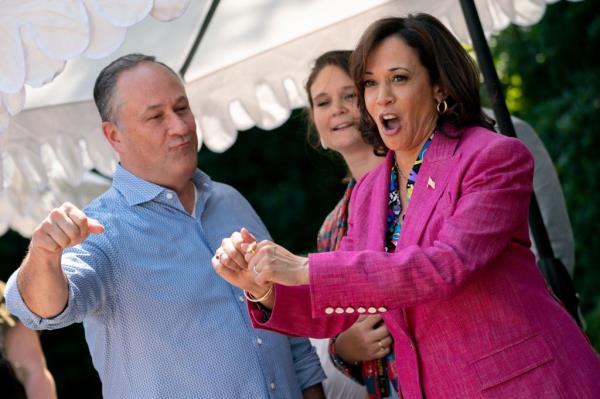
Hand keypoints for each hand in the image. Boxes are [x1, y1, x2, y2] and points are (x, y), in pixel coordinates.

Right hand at [18, 202, 103, 317]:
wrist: (51, 242)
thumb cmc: (69, 232)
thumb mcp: (82, 228)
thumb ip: (92, 226)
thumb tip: (101, 229)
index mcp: (68, 207)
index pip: (83, 221)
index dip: (83, 230)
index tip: (79, 231)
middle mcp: (55, 212)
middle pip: (73, 231)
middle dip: (74, 239)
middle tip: (69, 238)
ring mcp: (45, 223)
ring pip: (64, 240)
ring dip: (65, 244)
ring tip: (60, 240)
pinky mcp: (37, 235)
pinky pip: (54, 246)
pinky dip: (55, 248)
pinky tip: (51, 243)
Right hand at [212, 228, 271, 296]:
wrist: (253, 276)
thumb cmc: (255, 262)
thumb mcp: (256, 251)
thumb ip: (250, 240)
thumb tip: (243, 229)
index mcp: (236, 237)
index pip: (237, 241)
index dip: (244, 251)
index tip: (250, 258)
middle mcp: (226, 242)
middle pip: (231, 251)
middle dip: (241, 261)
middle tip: (247, 266)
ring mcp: (220, 252)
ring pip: (225, 259)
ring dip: (236, 266)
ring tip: (242, 268)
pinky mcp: (215, 262)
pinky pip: (219, 266)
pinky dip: (228, 271)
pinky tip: (234, 272)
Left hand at [243, 240, 308, 285]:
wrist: (303, 270)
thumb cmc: (288, 263)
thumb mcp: (273, 251)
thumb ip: (257, 249)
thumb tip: (241, 245)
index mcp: (265, 244)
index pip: (249, 256)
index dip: (258, 264)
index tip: (270, 264)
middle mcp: (264, 249)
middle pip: (250, 265)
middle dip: (258, 271)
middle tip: (272, 270)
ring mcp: (266, 260)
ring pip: (253, 273)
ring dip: (262, 277)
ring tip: (274, 274)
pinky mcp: (268, 271)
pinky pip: (257, 280)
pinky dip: (264, 283)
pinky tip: (274, 279)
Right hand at [334, 315, 392, 362]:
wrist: (342, 351)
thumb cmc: (349, 334)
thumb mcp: (355, 324)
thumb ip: (365, 317)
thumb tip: (377, 310)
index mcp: (361, 328)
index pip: (377, 317)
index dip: (381, 314)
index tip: (382, 314)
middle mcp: (366, 338)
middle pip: (386, 330)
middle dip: (386, 325)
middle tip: (385, 324)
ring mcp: (370, 348)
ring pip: (388, 340)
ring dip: (388, 335)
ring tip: (384, 333)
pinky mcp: (372, 356)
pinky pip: (386, 350)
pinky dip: (387, 346)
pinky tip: (383, 342)